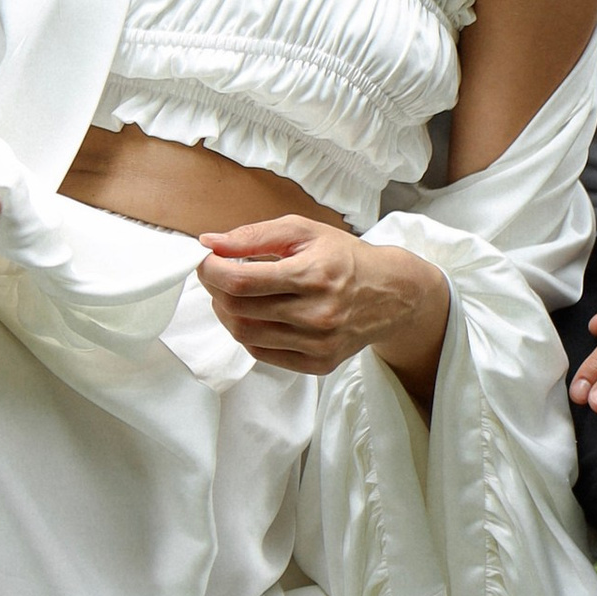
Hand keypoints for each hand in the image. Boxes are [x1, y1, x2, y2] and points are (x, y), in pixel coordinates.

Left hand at [197, 215, 450, 387]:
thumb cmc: (343, 257)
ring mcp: (318, 344)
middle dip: (215, 290)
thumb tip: (209, 243)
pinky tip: (254, 314)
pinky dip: (248, 334)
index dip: (212, 271)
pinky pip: (263, 354)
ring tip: (233, 295)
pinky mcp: (318, 364)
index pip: (242, 281)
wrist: (390, 294)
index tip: (205, 261)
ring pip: (245, 335)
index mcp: (313, 275)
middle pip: (238, 310)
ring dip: (227, 313)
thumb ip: (254, 236)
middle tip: (216, 275)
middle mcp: (316, 314)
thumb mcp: (304, 231)